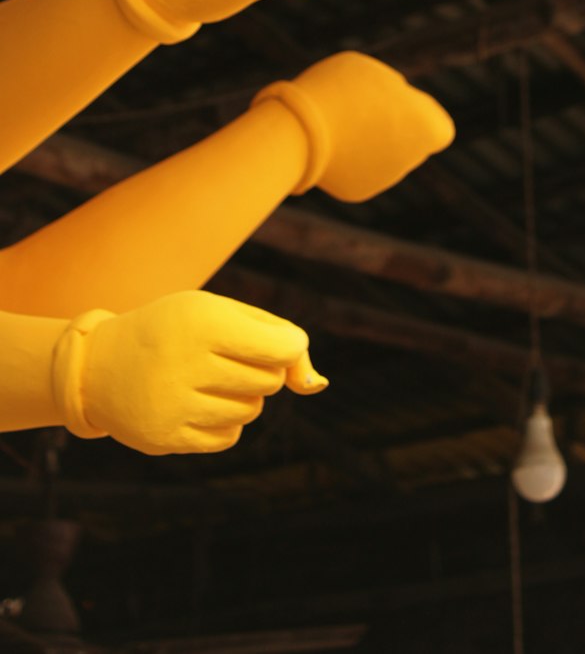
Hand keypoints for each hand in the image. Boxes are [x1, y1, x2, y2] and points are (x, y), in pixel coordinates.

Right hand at [79, 292, 325, 454]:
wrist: (101, 365)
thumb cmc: (177, 331)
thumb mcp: (222, 314)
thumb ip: (279, 338)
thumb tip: (316, 385)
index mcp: (203, 324)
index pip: (282, 348)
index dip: (290, 348)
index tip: (278, 344)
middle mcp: (187, 365)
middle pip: (269, 382)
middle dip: (262, 369)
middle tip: (229, 356)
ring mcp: (175, 406)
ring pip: (251, 411)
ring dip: (243, 395)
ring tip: (209, 378)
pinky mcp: (167, 438)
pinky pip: (228, 437)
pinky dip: (225, 421)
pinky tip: (198, 401)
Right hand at [258, 51, 455, 201]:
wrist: (302, 130)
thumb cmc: (341, 89)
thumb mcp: (372, 73)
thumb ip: (391, 91)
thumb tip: (392, 106)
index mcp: (427, 127)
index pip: (439, 128)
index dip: (419, 112)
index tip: (394, 101)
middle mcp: (412, 158)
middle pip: (409, 140)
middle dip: (392, 126)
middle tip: (359, 107)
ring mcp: (386, 179)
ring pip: (383, 154)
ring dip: (368, 140)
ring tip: (338, 122)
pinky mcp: (359, 191)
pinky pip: (358, 168)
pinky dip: (348, 157)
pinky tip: (329, 143)